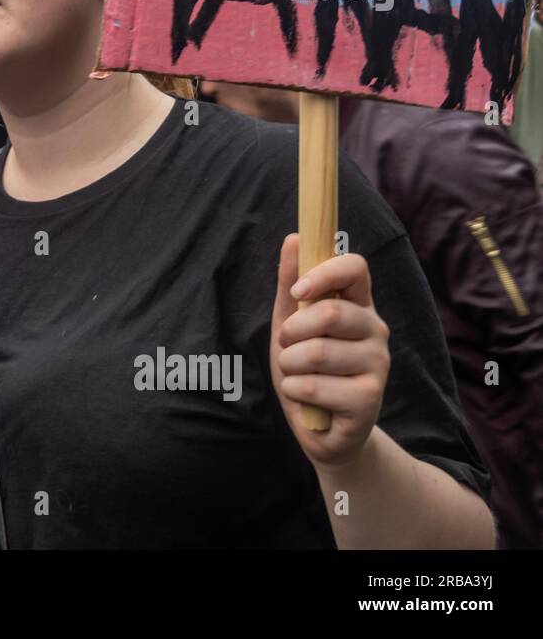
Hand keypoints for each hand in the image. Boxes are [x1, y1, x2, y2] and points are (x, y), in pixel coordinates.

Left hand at [270, 234, 389, 470]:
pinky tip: (305, 398)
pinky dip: (294, 391)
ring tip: (298, 375)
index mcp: (358, 305)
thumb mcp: (290, 323)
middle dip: (293, 332)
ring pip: (317, 352)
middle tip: (289, 347)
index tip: (297, 292)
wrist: (322, 430)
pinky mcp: (369, 400)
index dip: (323, 273)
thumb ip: (291, 285)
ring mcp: (378, 366)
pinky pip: (314, 387)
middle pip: (331, 313)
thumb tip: (293, 238)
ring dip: (290, 366)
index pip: (356, 268)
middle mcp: (376, 330)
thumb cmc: (305, 369)